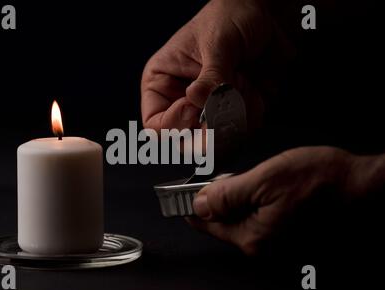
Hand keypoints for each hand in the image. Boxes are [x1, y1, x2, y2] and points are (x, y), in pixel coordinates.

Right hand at [141, 0, 289, 131]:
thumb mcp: (216, 44)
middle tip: (225, 107)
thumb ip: (210, 77)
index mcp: (163, 84)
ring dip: (235, 116)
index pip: (156, 125)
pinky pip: (242, 132)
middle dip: (210, 127)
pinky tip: (255, 90)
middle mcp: (183, 101)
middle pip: (186, 140)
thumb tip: (198, 101)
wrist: (268, 14)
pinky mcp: (235, 112)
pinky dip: (252, 115)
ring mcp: (210, 110)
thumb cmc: (230, 16)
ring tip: (243, 84)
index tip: (196, 108)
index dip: (176, 125)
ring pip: (217, 140)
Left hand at [187, 146, 355, 254]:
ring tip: (246, 179)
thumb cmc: (319, 181)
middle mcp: (263, 245)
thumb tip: (199, 205)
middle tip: (220, 178)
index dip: (192, 207)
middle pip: (223, 222)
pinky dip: (252, 202)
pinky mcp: (287, 232)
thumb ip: (226, 195)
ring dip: (236, 198)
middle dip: (217, 199)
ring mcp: (276, 241)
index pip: (208, 224)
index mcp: (253, 237)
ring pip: (240, 218)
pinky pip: (257, 217)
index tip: (179, 196)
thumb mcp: (262, 180)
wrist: (359, 184)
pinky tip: (261, 187)